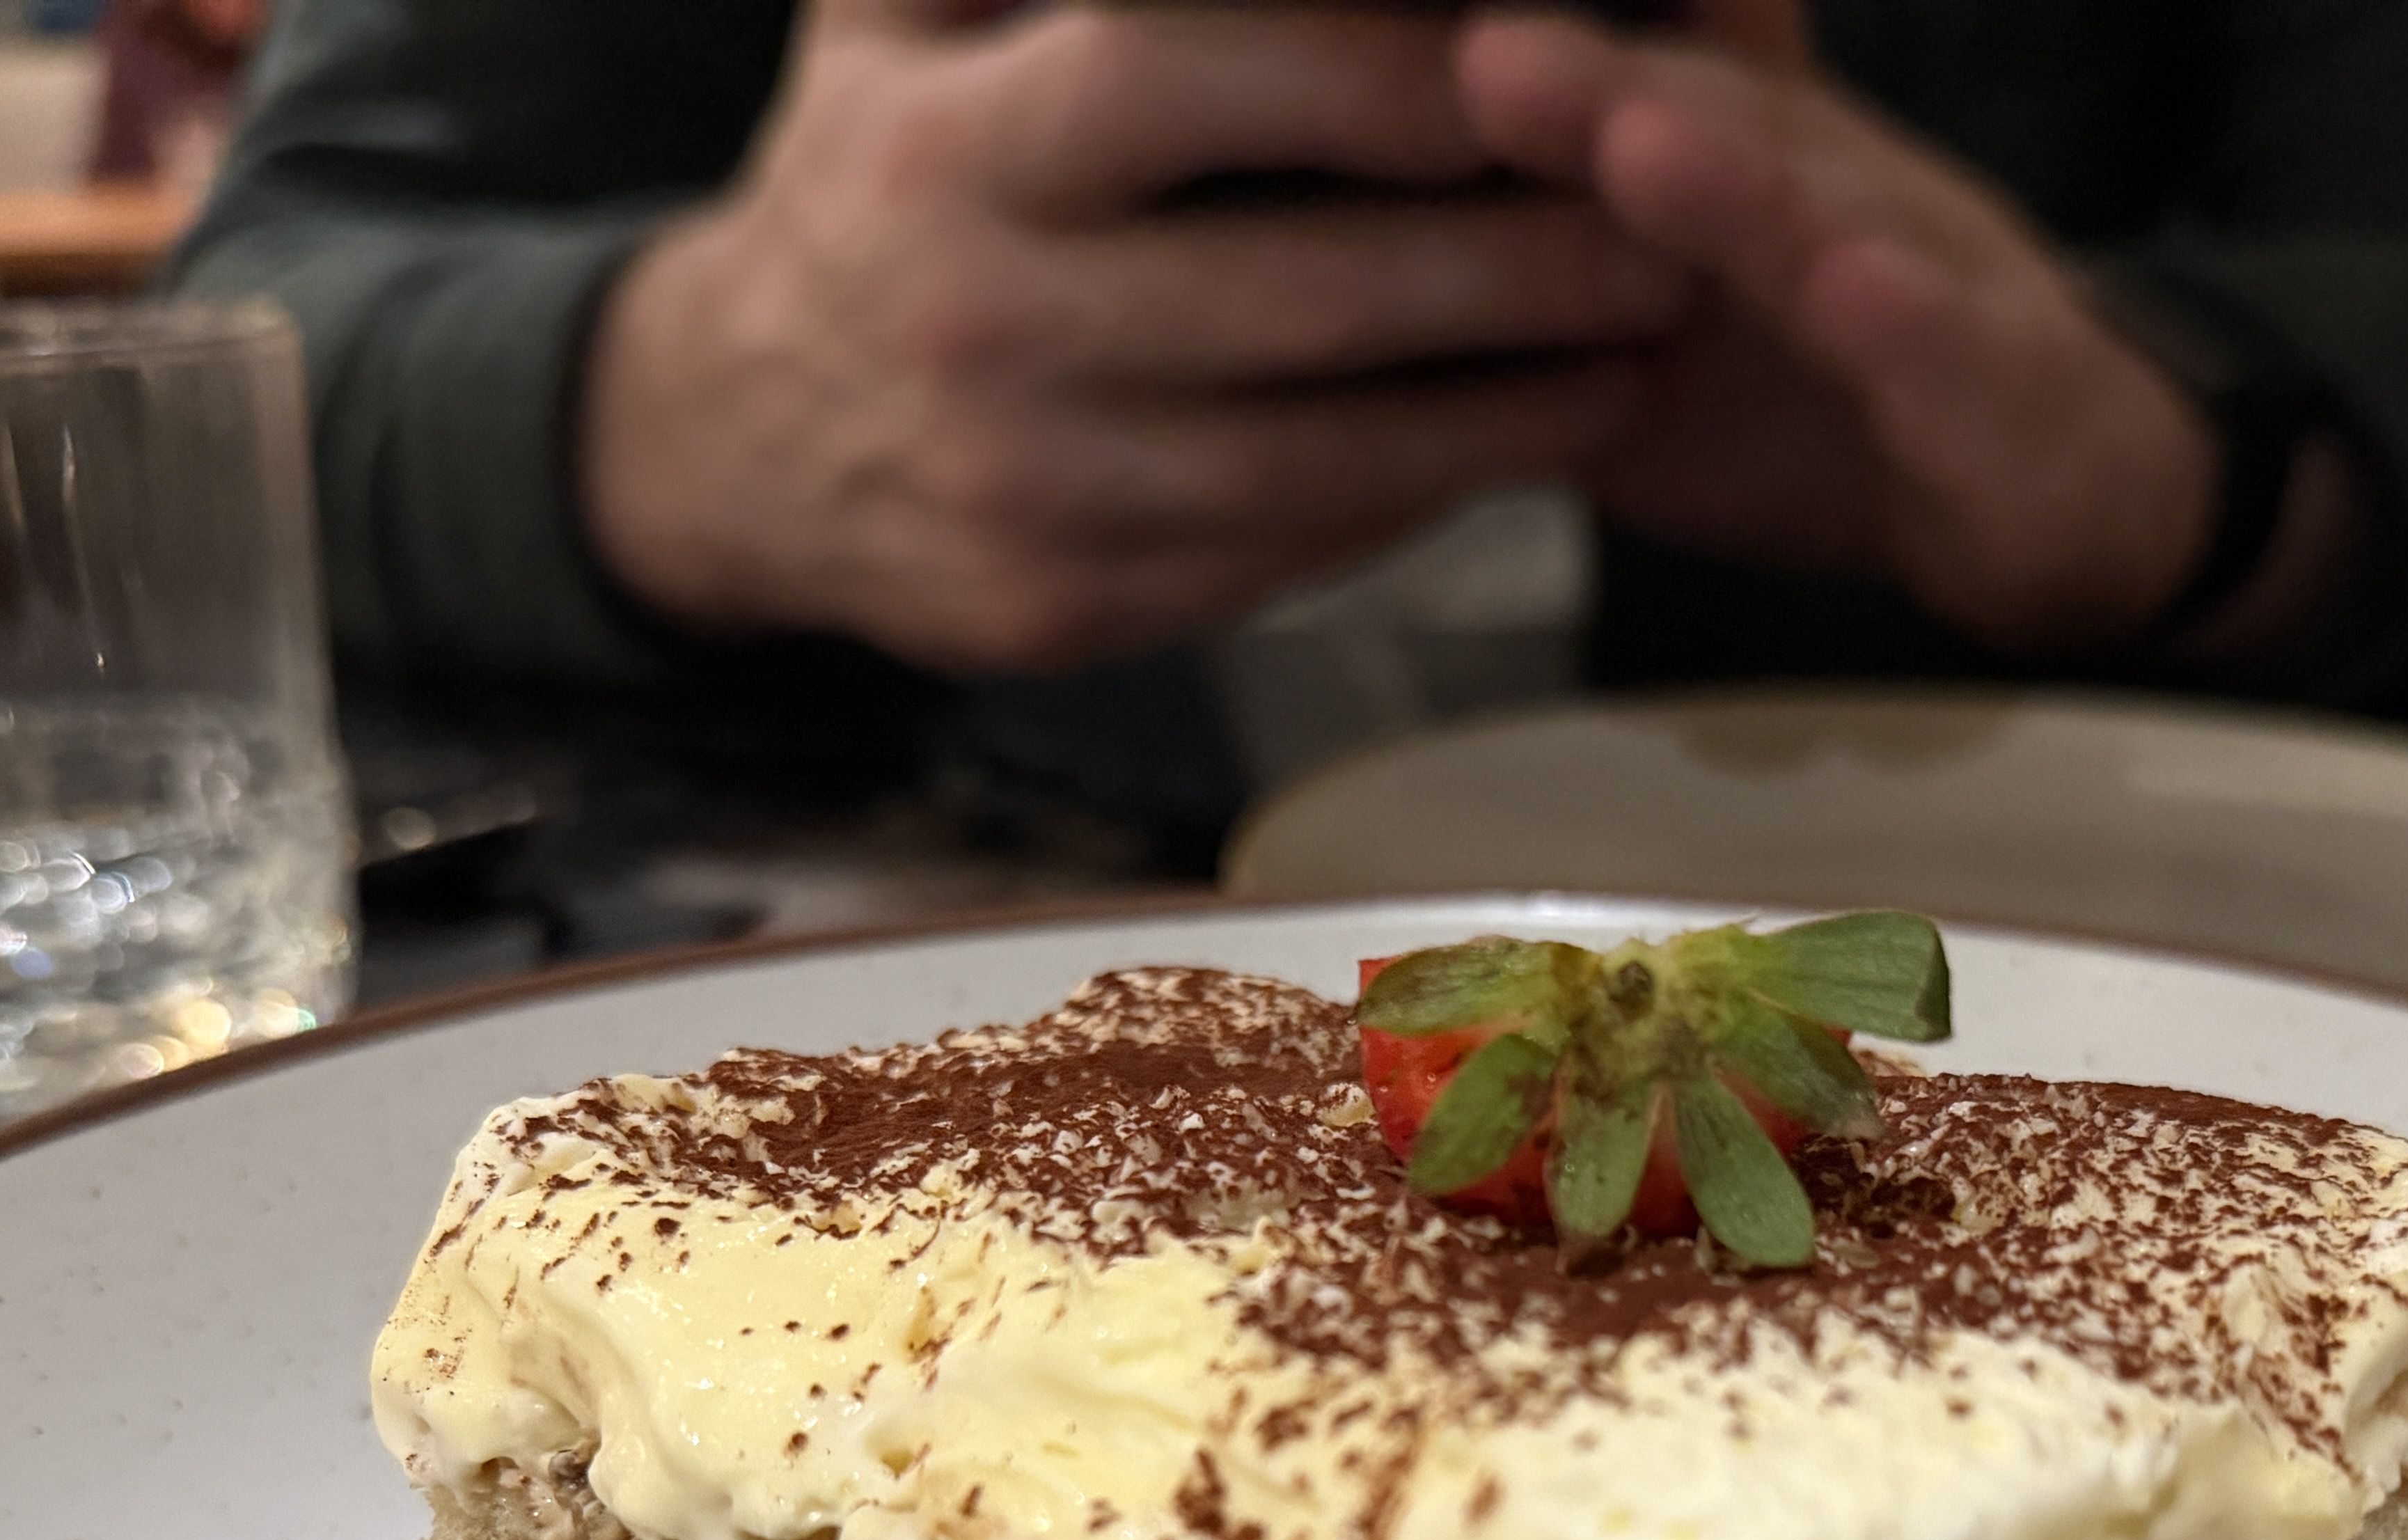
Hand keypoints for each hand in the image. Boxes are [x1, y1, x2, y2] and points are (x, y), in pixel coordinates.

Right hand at [578, 0, 1690, 675]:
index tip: (1553, 62)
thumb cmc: (882, 174)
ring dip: (1509, 409)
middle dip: (1518, 259)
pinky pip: (1282, 558)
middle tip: (1671, 224)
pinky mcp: (1061, 611)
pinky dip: (1418, 503)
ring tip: (1639, 342)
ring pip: (1323, 458)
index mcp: (959, 144)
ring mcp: (1025, 486)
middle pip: (1310, 292)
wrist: (736, 432)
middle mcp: (983, 319)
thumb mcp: (899, 12)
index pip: (1213, 83)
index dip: (1403, 76)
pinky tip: (1519, 445)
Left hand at [1453, 3, 2273, 653]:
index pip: (1641, 92)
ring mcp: (1934, 278)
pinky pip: (1955, 352)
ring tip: (1631, 143)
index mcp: (1745, 176)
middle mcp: (1837, 193)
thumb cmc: (1838, 417)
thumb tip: (1364, 279)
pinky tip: (1846, 286)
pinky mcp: (2014, 387)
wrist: (2069, 501)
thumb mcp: (1656, 359)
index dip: (1563, 67)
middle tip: (1483, 55)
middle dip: (1600, 83)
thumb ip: (1534, 312)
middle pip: (1717, 126)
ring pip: (1829, 217)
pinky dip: (1903, 319)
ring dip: (1733, 179)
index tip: (1426, 46)